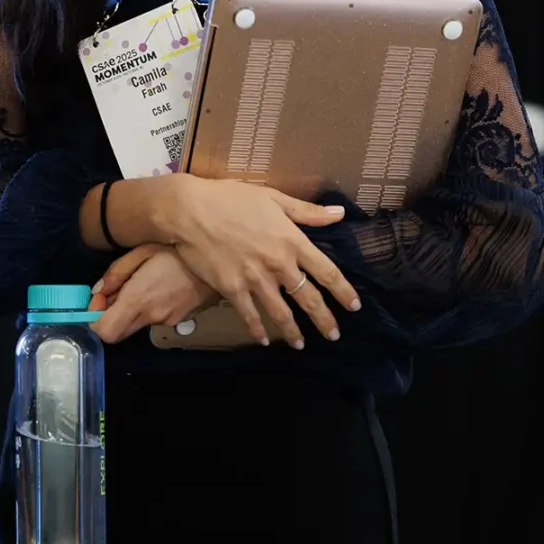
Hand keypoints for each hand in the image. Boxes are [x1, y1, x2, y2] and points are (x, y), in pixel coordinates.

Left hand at [88, 245, 215, 343]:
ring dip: (131, 309)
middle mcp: (152, 316)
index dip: (95, 319)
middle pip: (118, 333)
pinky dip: (148, 307)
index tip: (99, 301)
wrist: (221, 259)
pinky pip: (153, 318)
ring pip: (136, 324)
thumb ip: (116, 273)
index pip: (106, 331)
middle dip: (110, 316)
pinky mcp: (179, 320)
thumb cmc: (178, 249)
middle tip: (117, 290)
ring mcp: (168, 321)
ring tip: (144, 280)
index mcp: (139, 298)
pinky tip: (160, 285)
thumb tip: (98, 291)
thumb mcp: (142, 251)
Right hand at [151, 175, 360, 349]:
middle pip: (308, 299)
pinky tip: (263, 339)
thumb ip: (307, 212)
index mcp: (292, 241)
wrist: (190, 210)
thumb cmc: (231, 198)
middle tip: (334, 335)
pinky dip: (257, 329)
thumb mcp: (272, 198)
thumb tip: (339, 214)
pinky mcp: (232, 289)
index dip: (343, 292)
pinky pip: (249, 315)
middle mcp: (278, 264)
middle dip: (324, 320)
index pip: (327, 272)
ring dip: (293, 332)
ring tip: (301, 345)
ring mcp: (255, 280)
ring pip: (281, 313)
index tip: (354, 306)